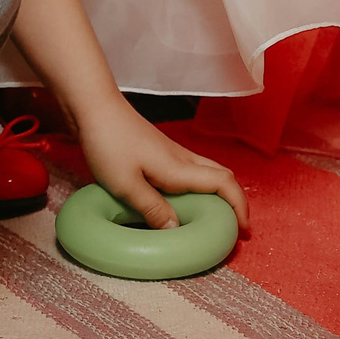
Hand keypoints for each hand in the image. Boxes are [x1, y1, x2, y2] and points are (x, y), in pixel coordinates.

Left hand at [75, 96, 250, 232]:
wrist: (95, 109)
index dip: (239, 205)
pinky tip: (185, 199)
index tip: (244, 228)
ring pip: (208, 172)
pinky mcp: (161, 152)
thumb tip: (176, 229)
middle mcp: (182, 159)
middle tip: (234, 225)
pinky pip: (192, 171)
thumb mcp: (125, 185)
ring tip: (213, 216)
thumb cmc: (109, 143)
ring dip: (219, 193)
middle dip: (235, 200)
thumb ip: (152, 208)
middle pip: (223, 176)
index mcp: (179, 168)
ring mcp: (173, 153)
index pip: (224, 184)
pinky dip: (201, 187)